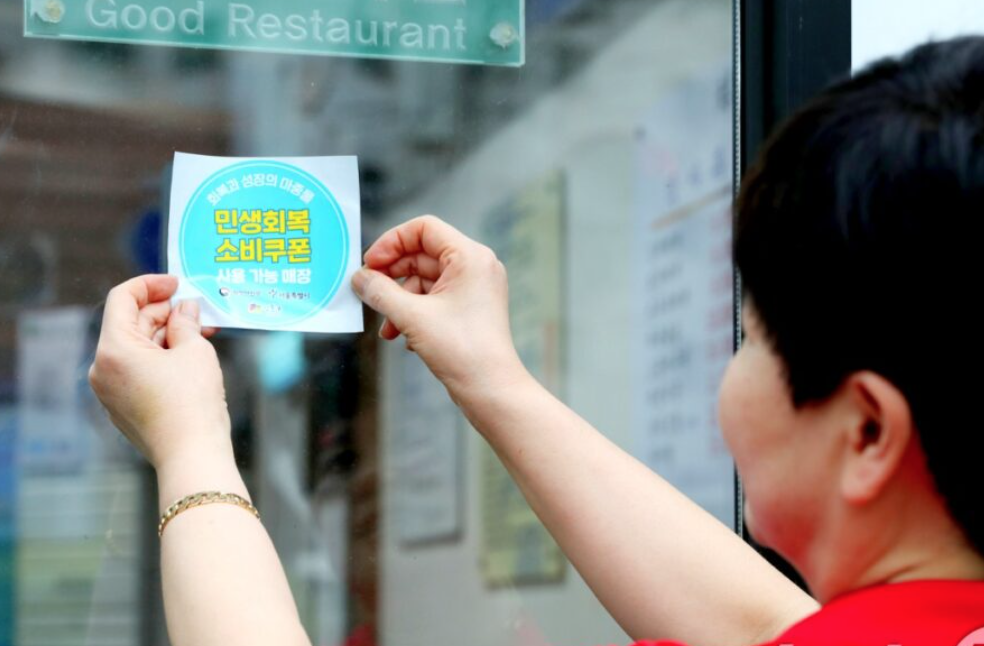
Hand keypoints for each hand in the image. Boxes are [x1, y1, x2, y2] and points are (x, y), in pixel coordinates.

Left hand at [89, 275, 231, 470]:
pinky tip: (190, 357)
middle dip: (164, 312)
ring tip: (201, 332)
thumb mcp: (194, 350)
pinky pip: (139, 370)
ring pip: (137, 348)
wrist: (192, 455)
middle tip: (198, 309)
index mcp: (113, 349)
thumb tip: (185, 309)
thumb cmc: (192, 402)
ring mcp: (110, 391)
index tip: (177, 283)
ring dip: (167, 335)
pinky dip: (162, 357)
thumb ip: (185, 322)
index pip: (122, 299)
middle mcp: (102, 369)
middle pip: (130, 324)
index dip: (150, 284)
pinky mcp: (124, 407)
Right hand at [352, 215, 527, 397]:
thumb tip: (358, 279)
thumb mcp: (412, 317)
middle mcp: (475, 267)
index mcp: (470, 257)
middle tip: (368, 293)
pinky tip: (403, 337)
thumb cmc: (463, 350)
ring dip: (399, 301)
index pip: (423, 229)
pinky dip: (413, 313)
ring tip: (387, 327)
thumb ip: (380, 292)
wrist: (491, 389)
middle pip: (421, 255)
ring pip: (424, 281)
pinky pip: (433, 299)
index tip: (369, 264)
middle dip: (391, 277)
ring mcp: (473, 288)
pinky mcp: (468, 309)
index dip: (391, 242)